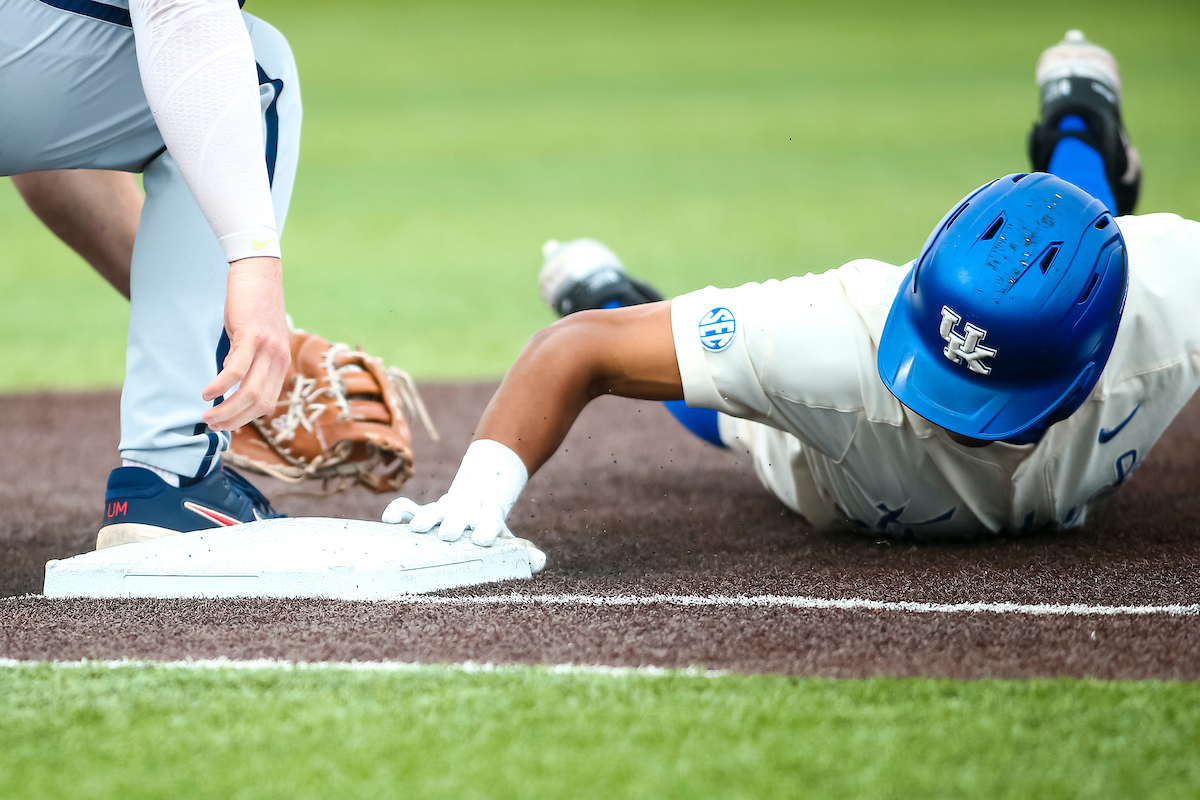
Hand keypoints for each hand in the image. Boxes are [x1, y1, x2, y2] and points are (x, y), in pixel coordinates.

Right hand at [202, 256, 290, 430]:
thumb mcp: (256, 341)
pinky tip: (206, 393)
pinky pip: (236, 369)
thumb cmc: (253, 308)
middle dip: (234, 420)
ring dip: (226, 409)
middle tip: (212, 425)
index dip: (246, 419)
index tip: (226, 424)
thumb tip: (231, 383)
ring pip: (249, 391)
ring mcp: (268, 349)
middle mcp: (279, 359)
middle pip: (259, 403)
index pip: (267, 404)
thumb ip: (249, 363)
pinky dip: (221, 385)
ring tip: (206, 416)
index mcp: (281, 364)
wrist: (259, 273)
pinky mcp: (253, 336)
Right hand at [382, 493, 513, 546]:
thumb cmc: (492, 531)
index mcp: (486, 522)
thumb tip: (541, 562)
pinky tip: (390, 520)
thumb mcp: (511, 539)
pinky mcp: (424, 512)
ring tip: (417, 528)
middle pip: (458, 518)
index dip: (486, 530)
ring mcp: (443, 511)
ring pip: (432, 511)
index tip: (482, 539)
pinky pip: (408, 508)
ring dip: (426, 518)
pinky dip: (399, 511)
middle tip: (448, 534)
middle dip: (454, 525)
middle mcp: (464, 515)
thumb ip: (526, 553)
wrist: (478, 501)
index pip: (488, 525)